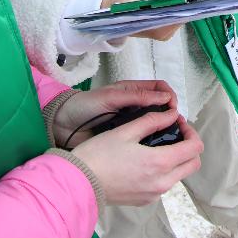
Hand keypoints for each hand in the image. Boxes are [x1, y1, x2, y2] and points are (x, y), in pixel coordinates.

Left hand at [54, 80, 177, 148]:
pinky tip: (154, 147)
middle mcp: (134, 106)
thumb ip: (136, 97)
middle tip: (174, 125)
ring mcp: (129, 122)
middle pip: (160, 106)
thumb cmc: (84, 106)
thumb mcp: (111, 97)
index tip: (173, 108)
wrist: (62, 125)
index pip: (159, 89)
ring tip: (168, 137)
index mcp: (132, 91)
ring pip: (153, 123)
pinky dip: (150, 140)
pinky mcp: (124, 137)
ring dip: (162, 128)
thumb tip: (165, 98)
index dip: (169, 96)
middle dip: (169, 113)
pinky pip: (142, 137)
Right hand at [71, 109, 203, 205]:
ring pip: (179, 175)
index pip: (195, 148)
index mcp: (159, 162)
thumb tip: (172, 114)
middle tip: (174, 132)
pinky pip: (164, 184)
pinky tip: (148, 159)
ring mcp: (154, 194)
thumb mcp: (126, 130)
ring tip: (159, 143)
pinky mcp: (145, 200)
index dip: (191, 131)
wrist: (78, 183)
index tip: (178, 122)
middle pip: (192, 164)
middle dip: (189, 145)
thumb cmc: (99, 155)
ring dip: (177, 159)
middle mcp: (161, 182)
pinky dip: (165, 171)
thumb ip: (153, 120)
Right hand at [101, 0, 194, 40]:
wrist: (106, 12)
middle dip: (185, 1)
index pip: (182, 13)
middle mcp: (161, 33)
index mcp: (155, 25)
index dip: (189, 0)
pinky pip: (175, 18)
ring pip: (180, 16)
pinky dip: (174, 8)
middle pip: (183, 15)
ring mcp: (162, 34)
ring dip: (180, 4)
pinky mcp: (162, 32)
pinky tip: (168, 0)